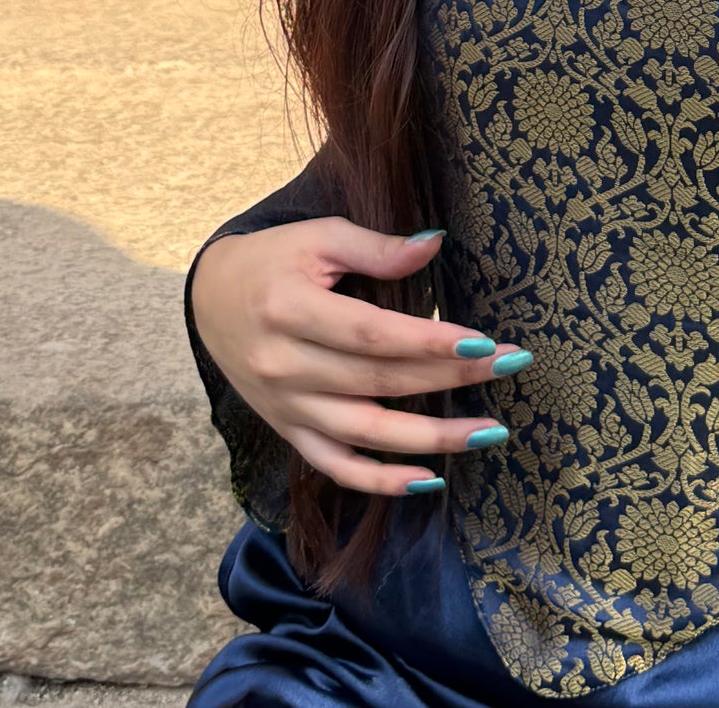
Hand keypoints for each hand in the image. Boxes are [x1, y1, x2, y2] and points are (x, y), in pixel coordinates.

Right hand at [190, 219, 528, 494]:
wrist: (209, 300)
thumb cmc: (274, 260)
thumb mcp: (318, 237)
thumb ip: (376, 247)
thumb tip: (435, 244)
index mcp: (290, 309)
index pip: (371, 334)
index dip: (429, 343)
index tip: (484, 341)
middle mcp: (285, 367)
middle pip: (379, 382)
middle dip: (450, 379)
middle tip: (509, 368)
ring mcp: (286, 407)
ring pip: (366, 434)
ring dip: (431, 439)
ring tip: (488, 433)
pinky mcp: (288, 430)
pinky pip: (335, 467)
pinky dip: (380, 482)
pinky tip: (427, 480)